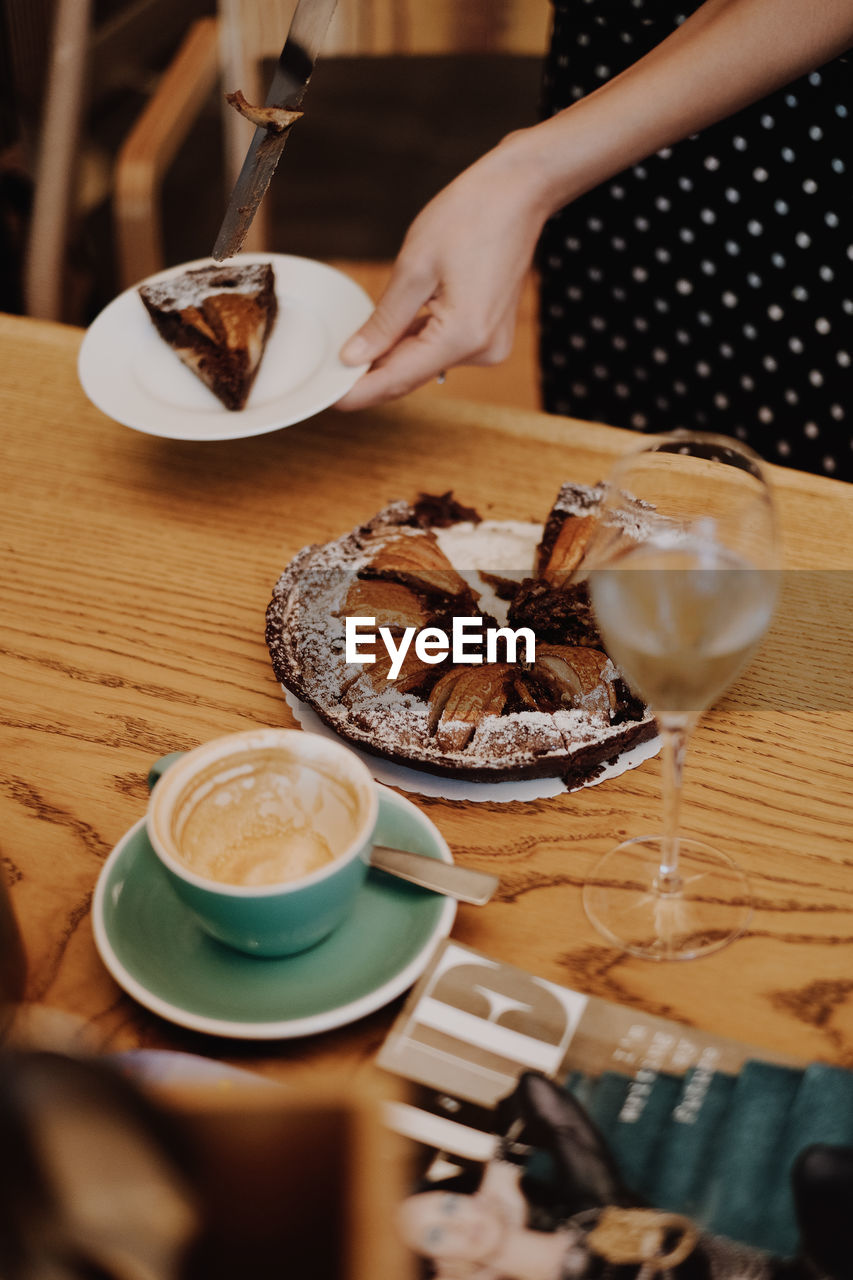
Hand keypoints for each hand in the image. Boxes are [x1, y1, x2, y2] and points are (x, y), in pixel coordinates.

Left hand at [335, 132, 551, 409]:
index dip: (358, 391)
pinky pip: (441, 349)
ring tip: (352, 347)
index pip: (398, 378)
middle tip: (328, 374)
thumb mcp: (414, 268)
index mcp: (463, 337)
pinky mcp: (489, 335)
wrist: (519, 192)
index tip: (327, 397)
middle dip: (370, 376)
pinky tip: (390, 334)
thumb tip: (353, 358)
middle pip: (411, 376)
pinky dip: (414, 344)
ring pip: (424, 363)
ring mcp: (489, 346)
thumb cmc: (470, 216)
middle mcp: (481, 351)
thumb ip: (383, 322)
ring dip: (391, 357)